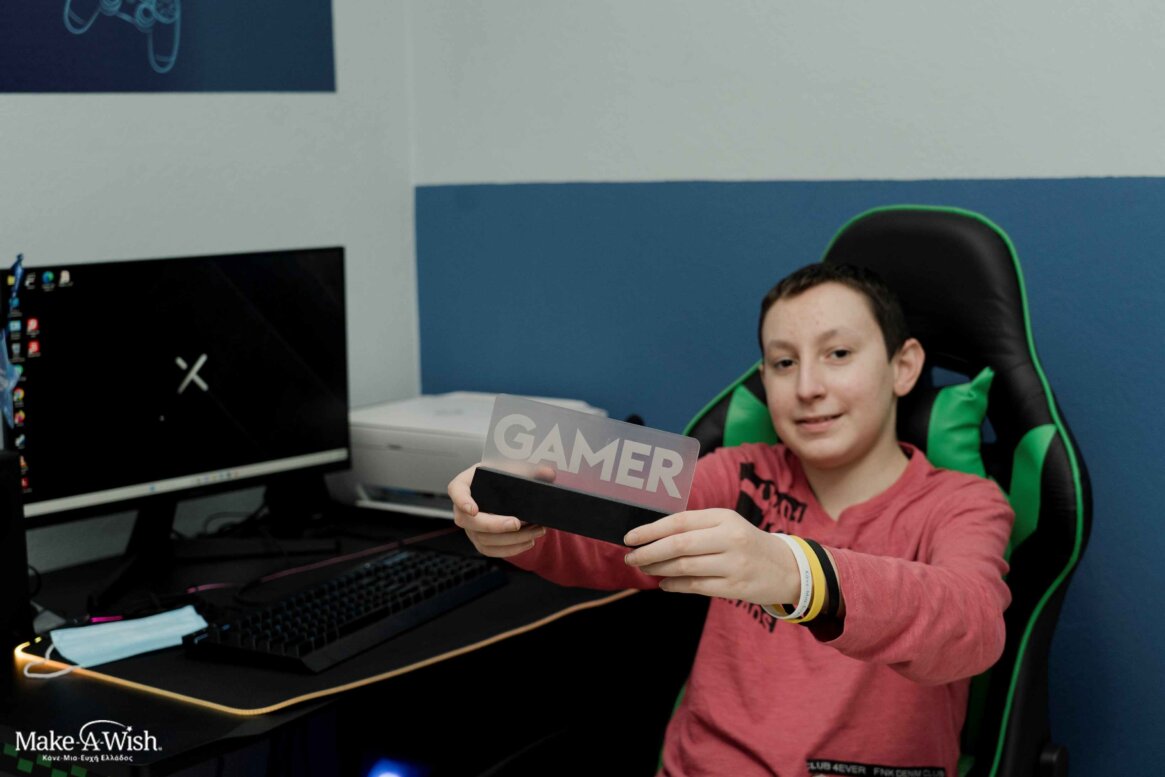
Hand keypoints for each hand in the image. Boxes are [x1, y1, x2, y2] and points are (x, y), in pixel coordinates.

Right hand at [448, 464, 545, 557]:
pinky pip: (490, 550)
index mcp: (466, 484)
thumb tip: (548, 473)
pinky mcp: (480, 541)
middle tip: (516, 523)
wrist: (504, 492)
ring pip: (483, 539)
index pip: (456, 491)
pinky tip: (528, 542)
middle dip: (494, 525)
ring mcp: (470, 527)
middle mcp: (463, 508)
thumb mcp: (514, 468)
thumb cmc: (502, 477)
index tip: (473, 509)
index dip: (462, 501)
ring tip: (535, 531)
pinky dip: (510, 549)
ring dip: (511, 539)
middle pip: (469, 521)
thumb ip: (531, 470)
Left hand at [623, 508, 799, 605]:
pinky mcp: (735, 587)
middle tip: (630, 557)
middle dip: (648, 551)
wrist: (786, 568)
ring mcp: (734, 564)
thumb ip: (695, 527)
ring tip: (645, 568)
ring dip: (658, 568)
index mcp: (724, 517)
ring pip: (684, 567)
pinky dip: (675, 585)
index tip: (630, 537)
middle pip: (679, 545)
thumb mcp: (727, 525)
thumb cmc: (746, 543)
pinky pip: (696, 587)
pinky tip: (664, 583)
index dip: (651, 530)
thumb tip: (652, 536)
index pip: (680, 521)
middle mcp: (730, 538)